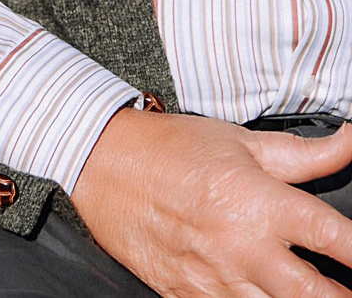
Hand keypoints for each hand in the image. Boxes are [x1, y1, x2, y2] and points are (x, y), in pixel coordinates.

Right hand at [72, 108, 351, 296]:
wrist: (98, 160)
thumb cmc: (171, 148)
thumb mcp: (242, 142)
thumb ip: (306, 154)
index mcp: (261, 202)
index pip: (337, 238)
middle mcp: (242, 245)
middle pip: (316, 295)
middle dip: (342, 297)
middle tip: (347, 289)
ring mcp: (214, 276)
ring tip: (305, 291)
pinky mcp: (186, 293)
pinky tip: (262, 294)